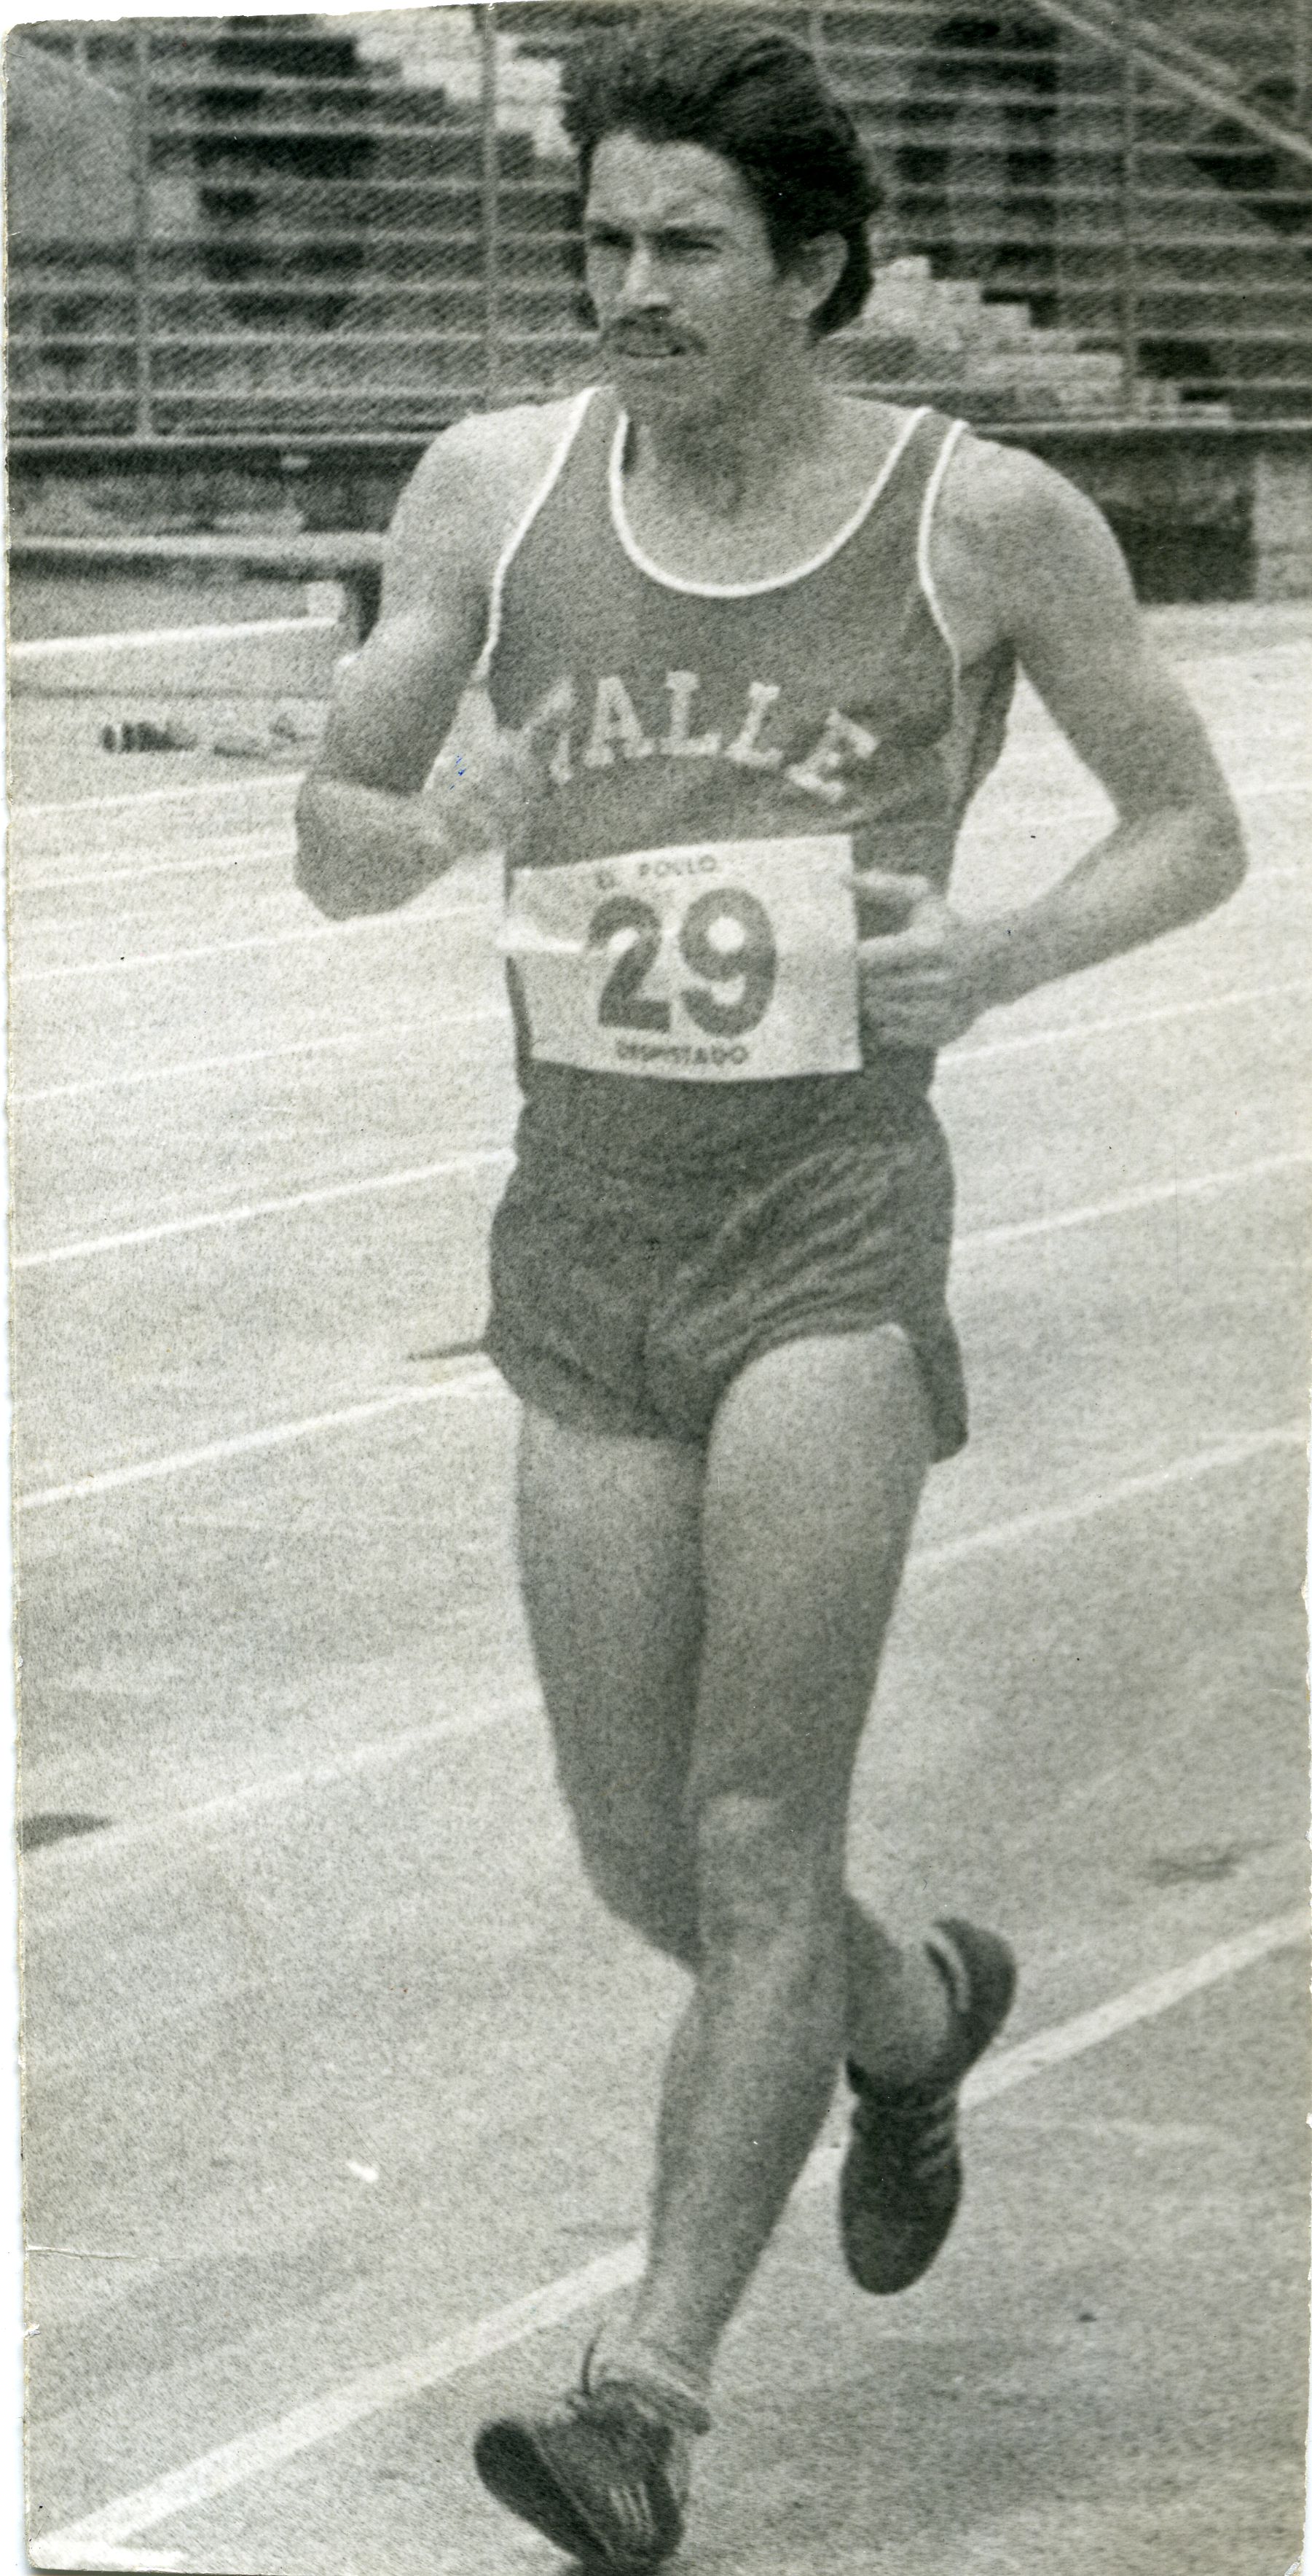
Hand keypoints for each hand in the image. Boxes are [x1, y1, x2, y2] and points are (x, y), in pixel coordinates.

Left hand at [854, 871, 1004, 1048]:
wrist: (994, 965)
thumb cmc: (947, 927)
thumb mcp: (922, 898)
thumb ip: (883, 885)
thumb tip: (841, 879)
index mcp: (932, 945)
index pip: (867, 959)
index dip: (854, 957)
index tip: (851, 953)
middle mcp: (941, 981)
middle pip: (871, 987)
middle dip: (863, 979)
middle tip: (868, 971)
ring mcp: (943, 1011)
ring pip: (879, 1012)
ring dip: (874, 1000)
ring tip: (886, 986)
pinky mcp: (942, 1033)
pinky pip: (891, 1034)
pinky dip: (886, 1021)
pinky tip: (897, 1004)